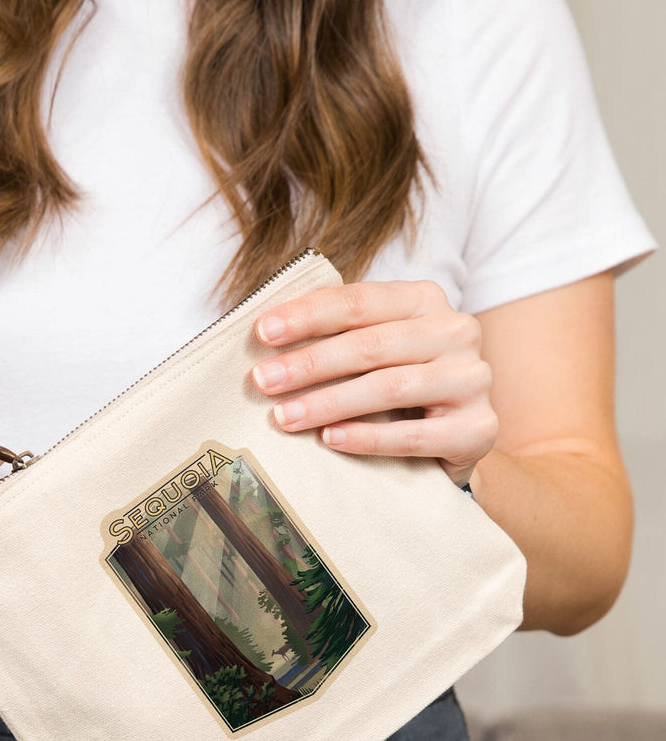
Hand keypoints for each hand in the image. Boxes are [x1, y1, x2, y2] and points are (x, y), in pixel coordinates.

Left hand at [252, 280, 497, 484]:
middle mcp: (456, 331)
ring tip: (285, 416)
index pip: (358, 302)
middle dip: (310, 363)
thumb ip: (334, 336)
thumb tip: (263, 337)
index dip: (307, 315)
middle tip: (263, 381)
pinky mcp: (479, 428)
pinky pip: (414, 435)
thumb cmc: (397, 387)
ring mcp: (472, 379)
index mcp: (424, 300)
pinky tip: (330, 440)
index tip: (261, 333)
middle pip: (371, 345)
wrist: (455, 437)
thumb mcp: (372, 350)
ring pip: (390, 387)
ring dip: (329, 402)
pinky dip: (367, 438)